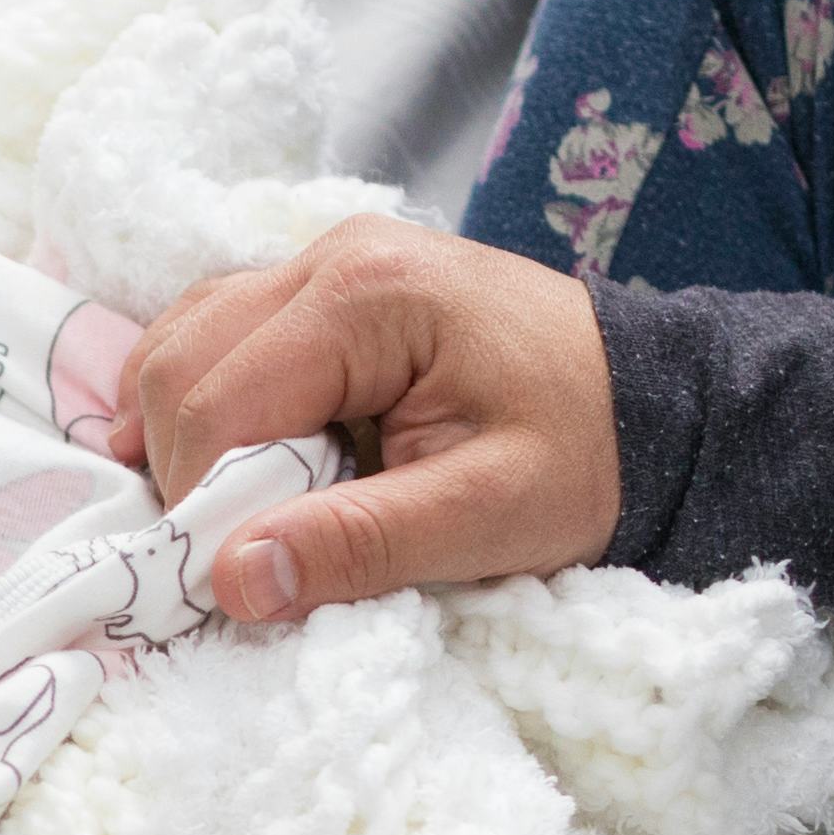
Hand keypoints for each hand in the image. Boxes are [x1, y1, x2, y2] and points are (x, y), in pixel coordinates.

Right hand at [120, 216, 625, 621]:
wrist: (654, 400)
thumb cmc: (582, 456)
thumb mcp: (490, 517)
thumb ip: (361, 544)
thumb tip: (232, 579)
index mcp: (366, 298)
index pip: (219, 406)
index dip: (204, 502)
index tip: (235, 577)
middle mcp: (330, 255)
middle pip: (181, 365)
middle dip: (185, 470)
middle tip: (237, 549)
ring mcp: (323, 259)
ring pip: (181, 340)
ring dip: (180, 434)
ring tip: (235, 510)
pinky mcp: (323, 283)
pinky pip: (214, 330)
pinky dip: (197, 399)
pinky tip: (226, 462)